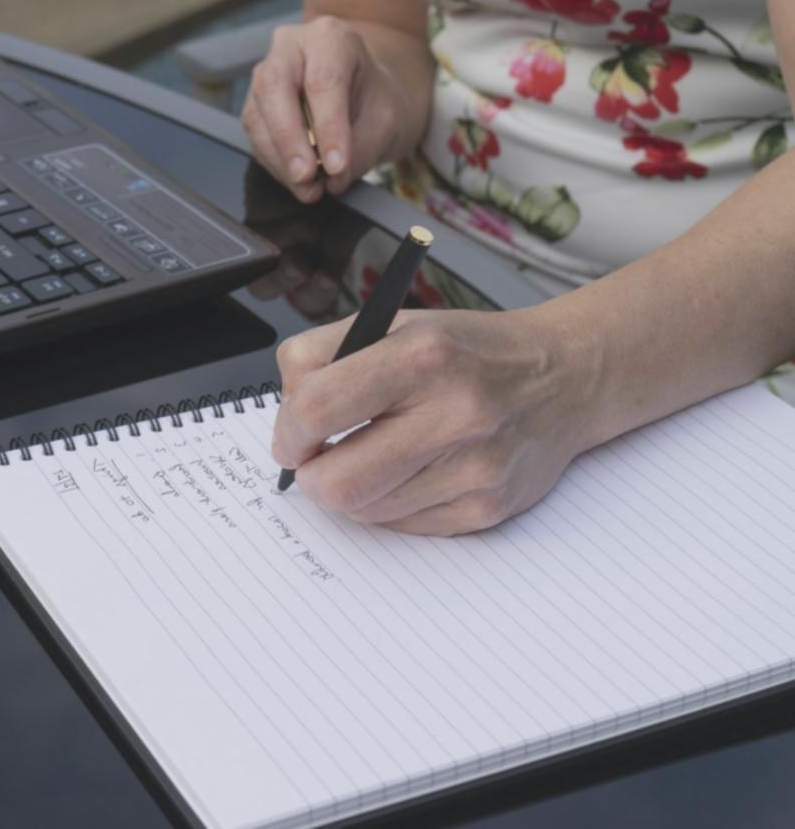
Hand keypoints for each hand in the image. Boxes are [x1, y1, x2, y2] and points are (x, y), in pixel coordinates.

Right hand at [241, 17, 415, 204]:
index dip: (329, 126)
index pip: (323, 80)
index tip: (338, 166)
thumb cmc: (375, 100)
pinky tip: (297, 180)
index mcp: (330, 37)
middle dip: (290, 139)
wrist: (363, 95)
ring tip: (308, 188)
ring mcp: (265, 74)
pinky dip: (275, 163)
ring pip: (258, 115)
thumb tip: (334, 178)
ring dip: (280, 158)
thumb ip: (363, 148)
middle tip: (307, 177)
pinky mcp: (255, 104)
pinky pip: (256, 135)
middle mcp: (290, 48)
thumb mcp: (387, 120)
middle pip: (275, 88)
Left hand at [271, 308, 596, 534]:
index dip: (287, 431)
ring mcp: (475, 468)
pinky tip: (411, 469)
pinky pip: (402, 525)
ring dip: (351, 488)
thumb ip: (319, 356)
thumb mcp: (391, 323)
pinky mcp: (487, 508)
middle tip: (316, 458)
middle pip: (336, 483)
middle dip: (311, 476)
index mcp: (423, 356)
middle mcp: (455, 413)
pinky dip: (389, 503)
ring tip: (374, 453)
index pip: (317, 409)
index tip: (290, 435)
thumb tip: (284, 415)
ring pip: (364, 511)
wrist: (564, 376)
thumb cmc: (466, 351)